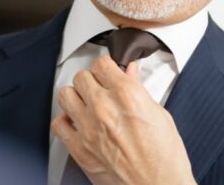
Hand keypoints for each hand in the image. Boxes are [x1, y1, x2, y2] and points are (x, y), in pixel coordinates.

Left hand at [50, 56, 194, 184]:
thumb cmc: (165, 159)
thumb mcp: (160, 115)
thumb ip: (139, 90)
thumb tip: (130, 73)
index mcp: (127, 95)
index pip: (102, 64)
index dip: (106, 67)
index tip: (108, 72)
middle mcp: (104, 107)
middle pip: (81, 77)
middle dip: (91, 81)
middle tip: (100, 89)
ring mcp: (88, 128)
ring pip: (65, 95)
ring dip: (75, 97)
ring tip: (85, 103)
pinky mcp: (78, 148)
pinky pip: (58, 125)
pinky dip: (65, 122)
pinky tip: (75, 123)